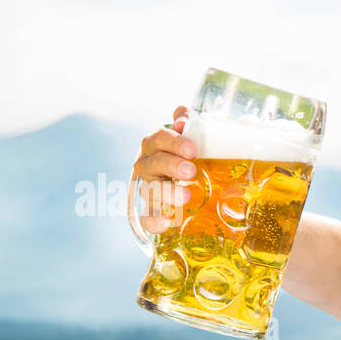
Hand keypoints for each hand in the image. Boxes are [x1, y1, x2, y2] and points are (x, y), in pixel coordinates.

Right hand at [129, 104, 195, 233]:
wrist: (187, 184)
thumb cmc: (190, 156)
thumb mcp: (194, 137)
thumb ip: (191, 122)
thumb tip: (183, 117)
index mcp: (156, 146)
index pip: (159, 139)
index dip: (174, 142)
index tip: (192, 149)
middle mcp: (148, 166)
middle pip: (153, 163)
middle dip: (171, 166)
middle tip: (191, 171)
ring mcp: (149, 189)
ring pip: (149, 190)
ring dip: (166, 192)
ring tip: (186, 196)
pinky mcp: (153, 212)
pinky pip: (146, 218)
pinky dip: (153, 221)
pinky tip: (166, 222)